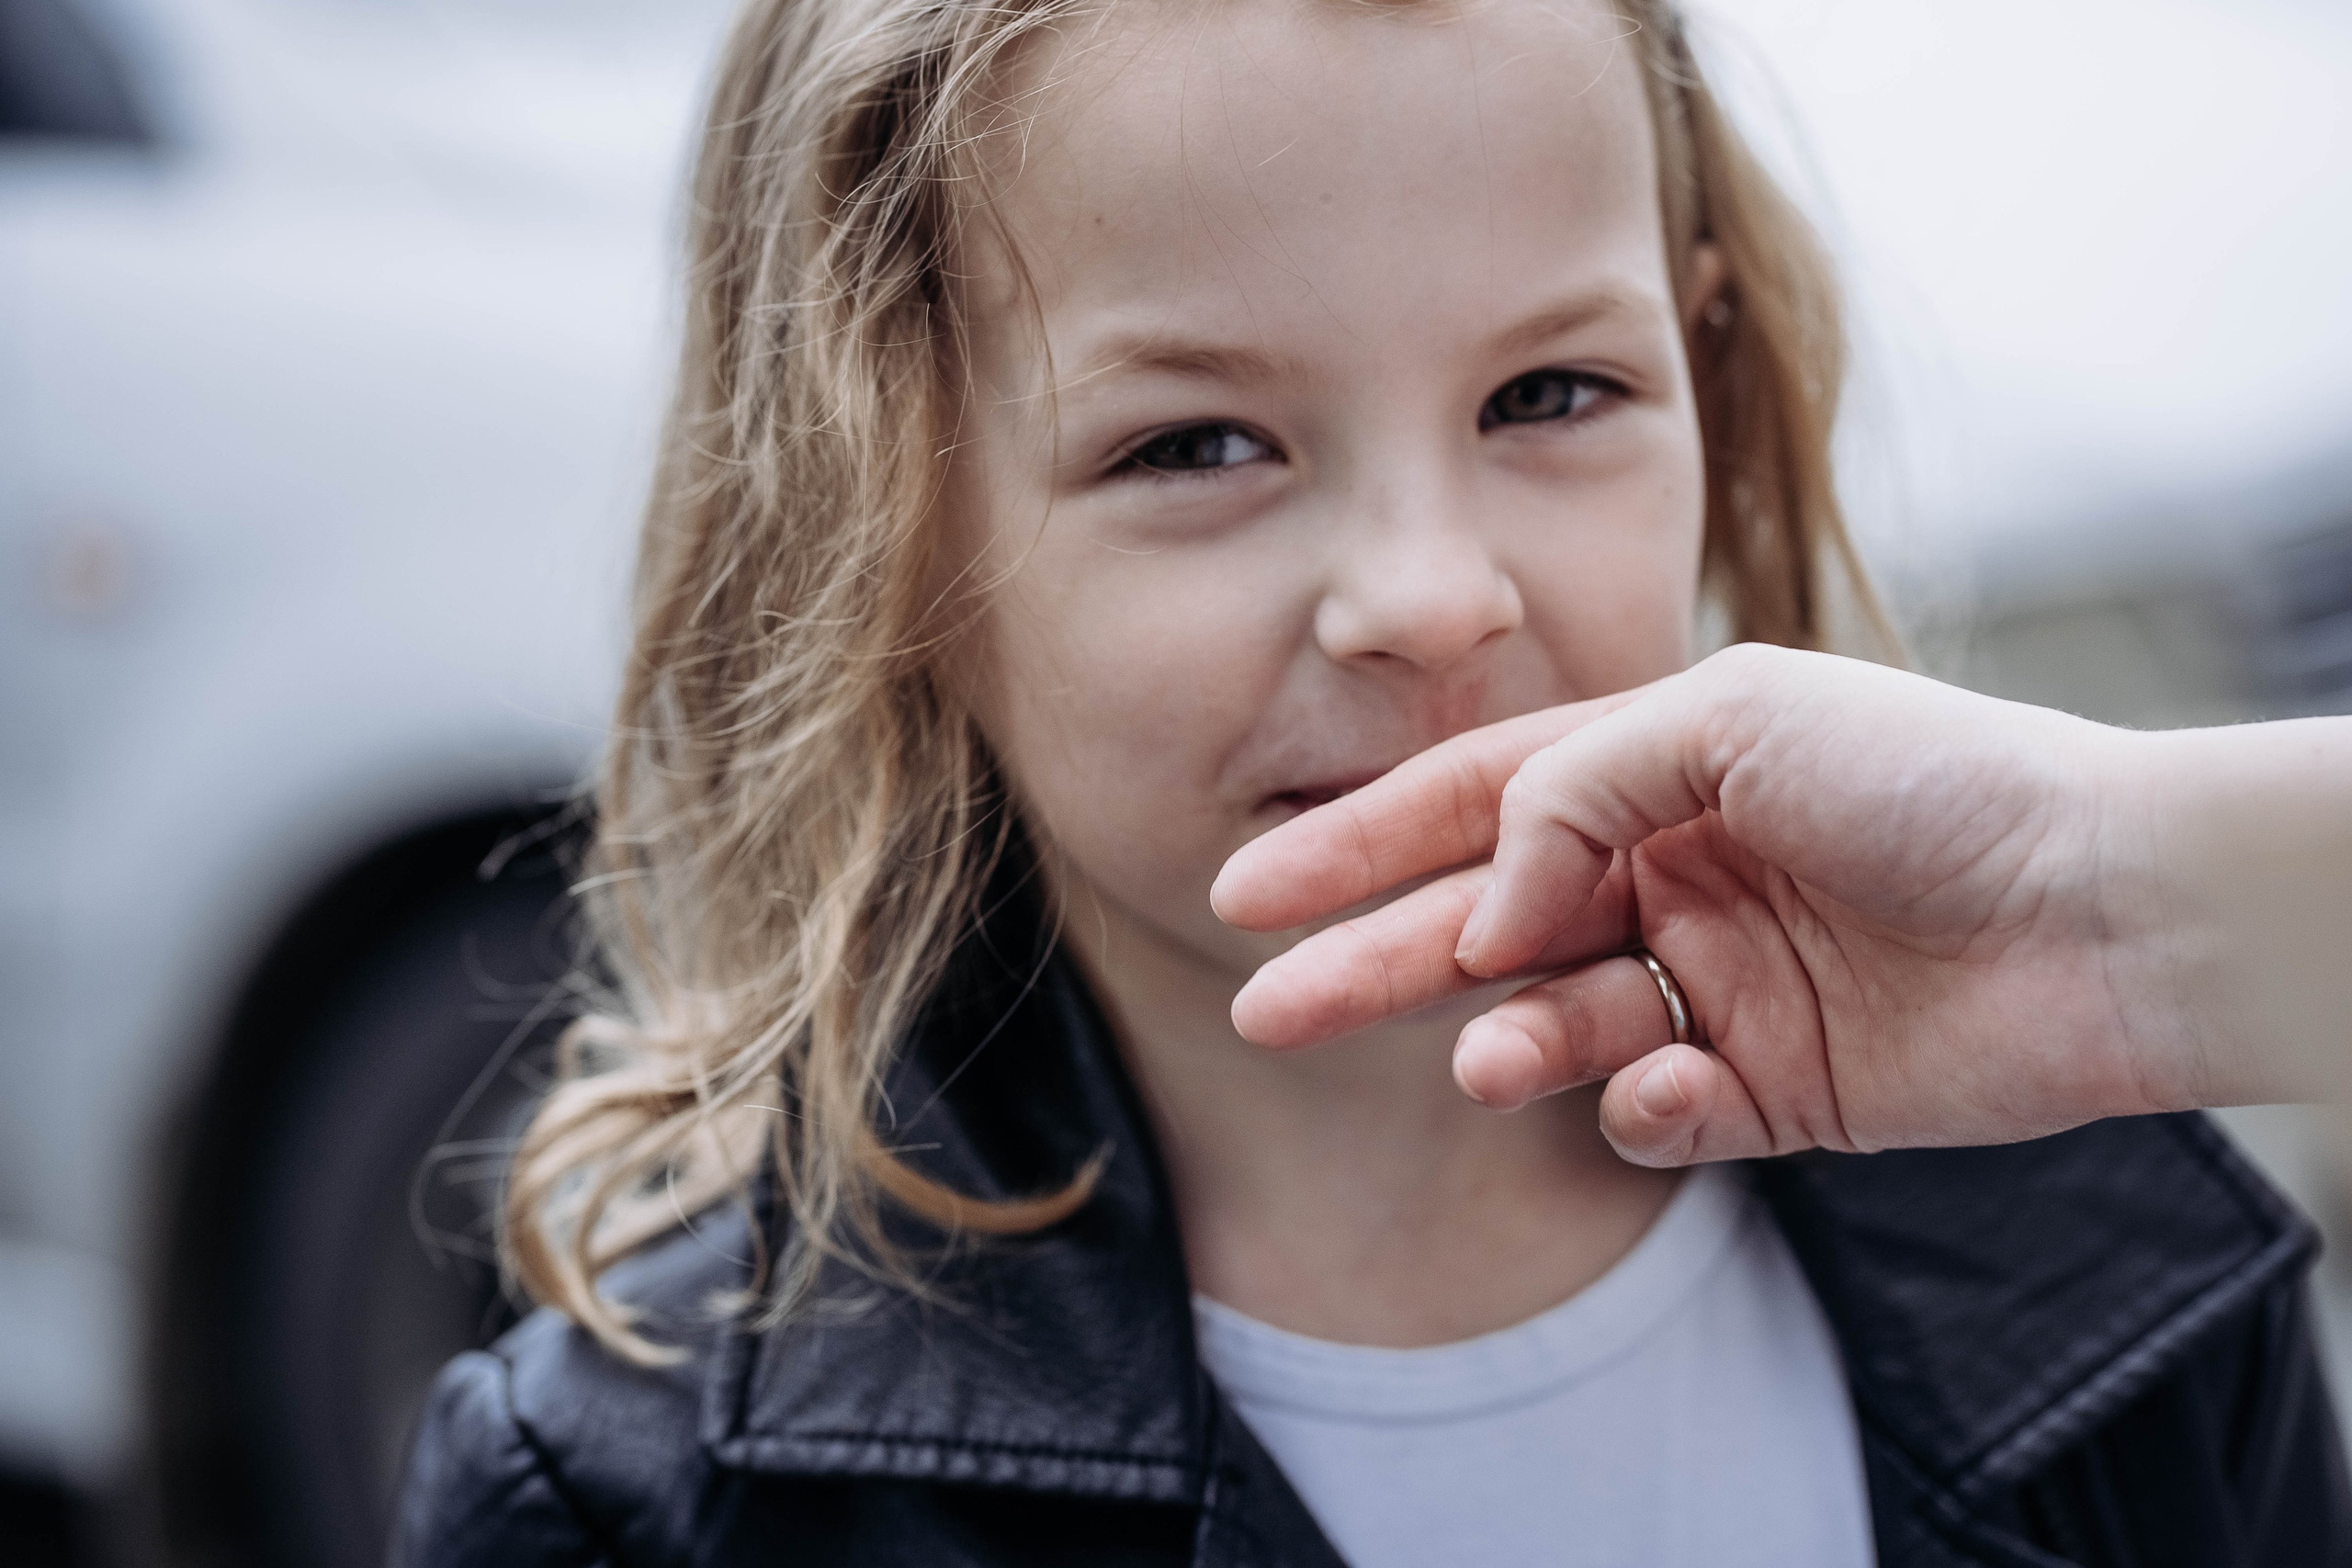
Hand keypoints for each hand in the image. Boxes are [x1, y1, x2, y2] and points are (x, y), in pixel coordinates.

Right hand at [1211, 644, 2219, 1164]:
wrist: (2103, 905)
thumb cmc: (1930, 777)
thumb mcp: (1727, 717)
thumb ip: (1572, 795)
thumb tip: (1483, 906)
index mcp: (1656, 777)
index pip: (1469, 809)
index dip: (1355, 849)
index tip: (1250, 892)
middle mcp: (1671, 878)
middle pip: (1483, 927)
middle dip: (1371, 964)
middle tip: (1267, 1009)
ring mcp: (1719, 987)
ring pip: (1559, 1028)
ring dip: (1509, 1044)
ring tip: (1485, 1058)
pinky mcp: (1776, 1090)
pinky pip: (1663, 1114)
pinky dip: (1642, 1112)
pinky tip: (1662, 1092)